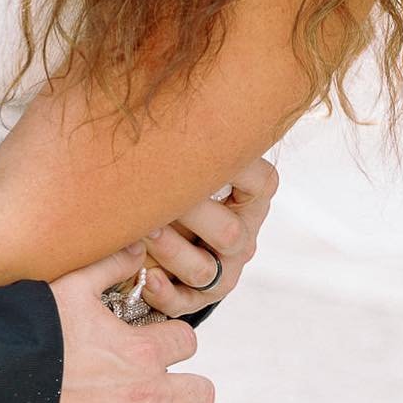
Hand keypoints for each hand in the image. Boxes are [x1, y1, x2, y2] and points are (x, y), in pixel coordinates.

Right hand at [34, 246, 212, 402]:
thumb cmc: (31, 335)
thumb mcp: (68, 288)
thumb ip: (108, 265)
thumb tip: (139, 244)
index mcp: (141, 350)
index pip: (188, 341)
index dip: (175, 342)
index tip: (158, 346)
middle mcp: (148, 394)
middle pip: (203, 393)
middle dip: (187, 390)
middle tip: (164, 390)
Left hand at [138, 155, 278, 317]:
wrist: (144, 226)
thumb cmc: (166, 180)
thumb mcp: (178, 160)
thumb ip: (181, 142)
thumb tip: (166, 100)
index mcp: (248, 196)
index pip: (261, 181)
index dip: (235, 169)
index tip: (203, 156)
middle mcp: (242, 233)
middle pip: (229, 232)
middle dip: (190, 214)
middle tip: (154, 195)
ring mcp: (223, 268)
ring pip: (205, 270)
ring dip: (170, 251)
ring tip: (141, 232)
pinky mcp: (198, 296)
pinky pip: (186, 301)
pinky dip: (165, 292)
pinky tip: (147, 275)